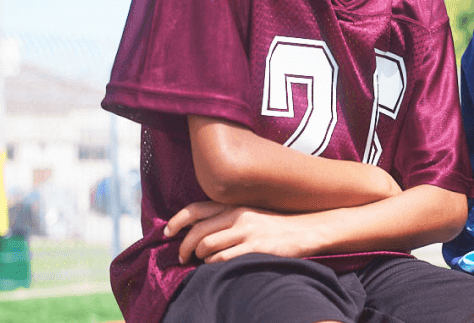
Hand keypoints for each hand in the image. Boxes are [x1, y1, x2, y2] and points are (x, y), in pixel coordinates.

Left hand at [166, 201, 326, 263]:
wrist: (306, 230)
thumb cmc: (274, 225)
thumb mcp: (249, 214)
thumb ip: (226, 218)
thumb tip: (197, 231)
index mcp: (234, 205)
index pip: (195, 209)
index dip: (176, 221)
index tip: (167, 232)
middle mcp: (237, 215)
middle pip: (198, 232)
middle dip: (184, 247)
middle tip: (182, 257)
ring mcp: (246, 232)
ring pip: (207, 246)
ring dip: (200, 258)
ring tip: (202, 262)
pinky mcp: (255, 248)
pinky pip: (223, 259)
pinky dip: (214, 265)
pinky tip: (217, 267)